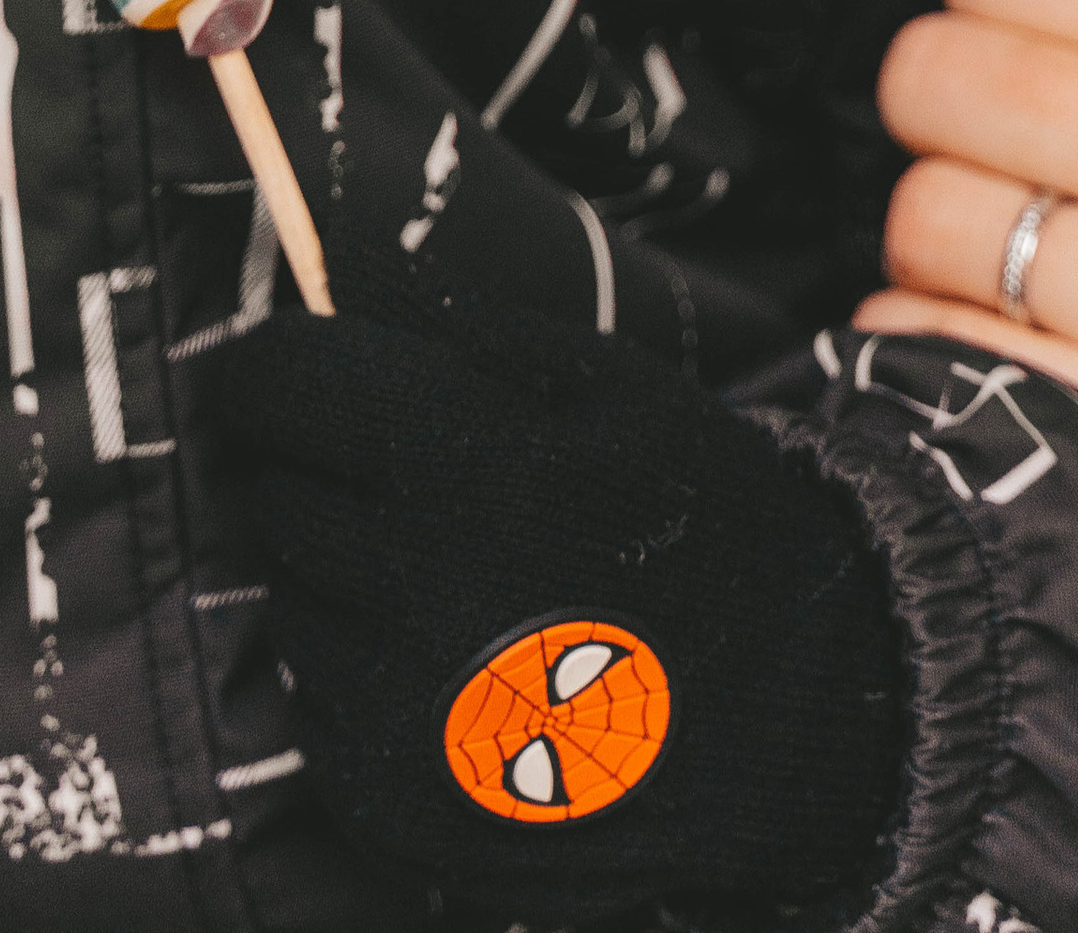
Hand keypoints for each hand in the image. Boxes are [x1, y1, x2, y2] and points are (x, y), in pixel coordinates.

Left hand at [212, 273, 902, 925]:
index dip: (277, 366)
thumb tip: (353, 269)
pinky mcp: (394, 808)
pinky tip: (458, 662)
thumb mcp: (616, 386)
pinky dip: (363, 673)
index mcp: (464, 465)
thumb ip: (471, 327)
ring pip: (288, 600)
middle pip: (271, 492)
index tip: (297, 368)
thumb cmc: (709, 521)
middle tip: (413, 475)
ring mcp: (399, 716)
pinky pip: (317, 704)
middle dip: (325, 468)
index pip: (274, 388)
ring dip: (343, 573)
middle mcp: (413, 594)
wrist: (805, 718)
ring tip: (454, 574)